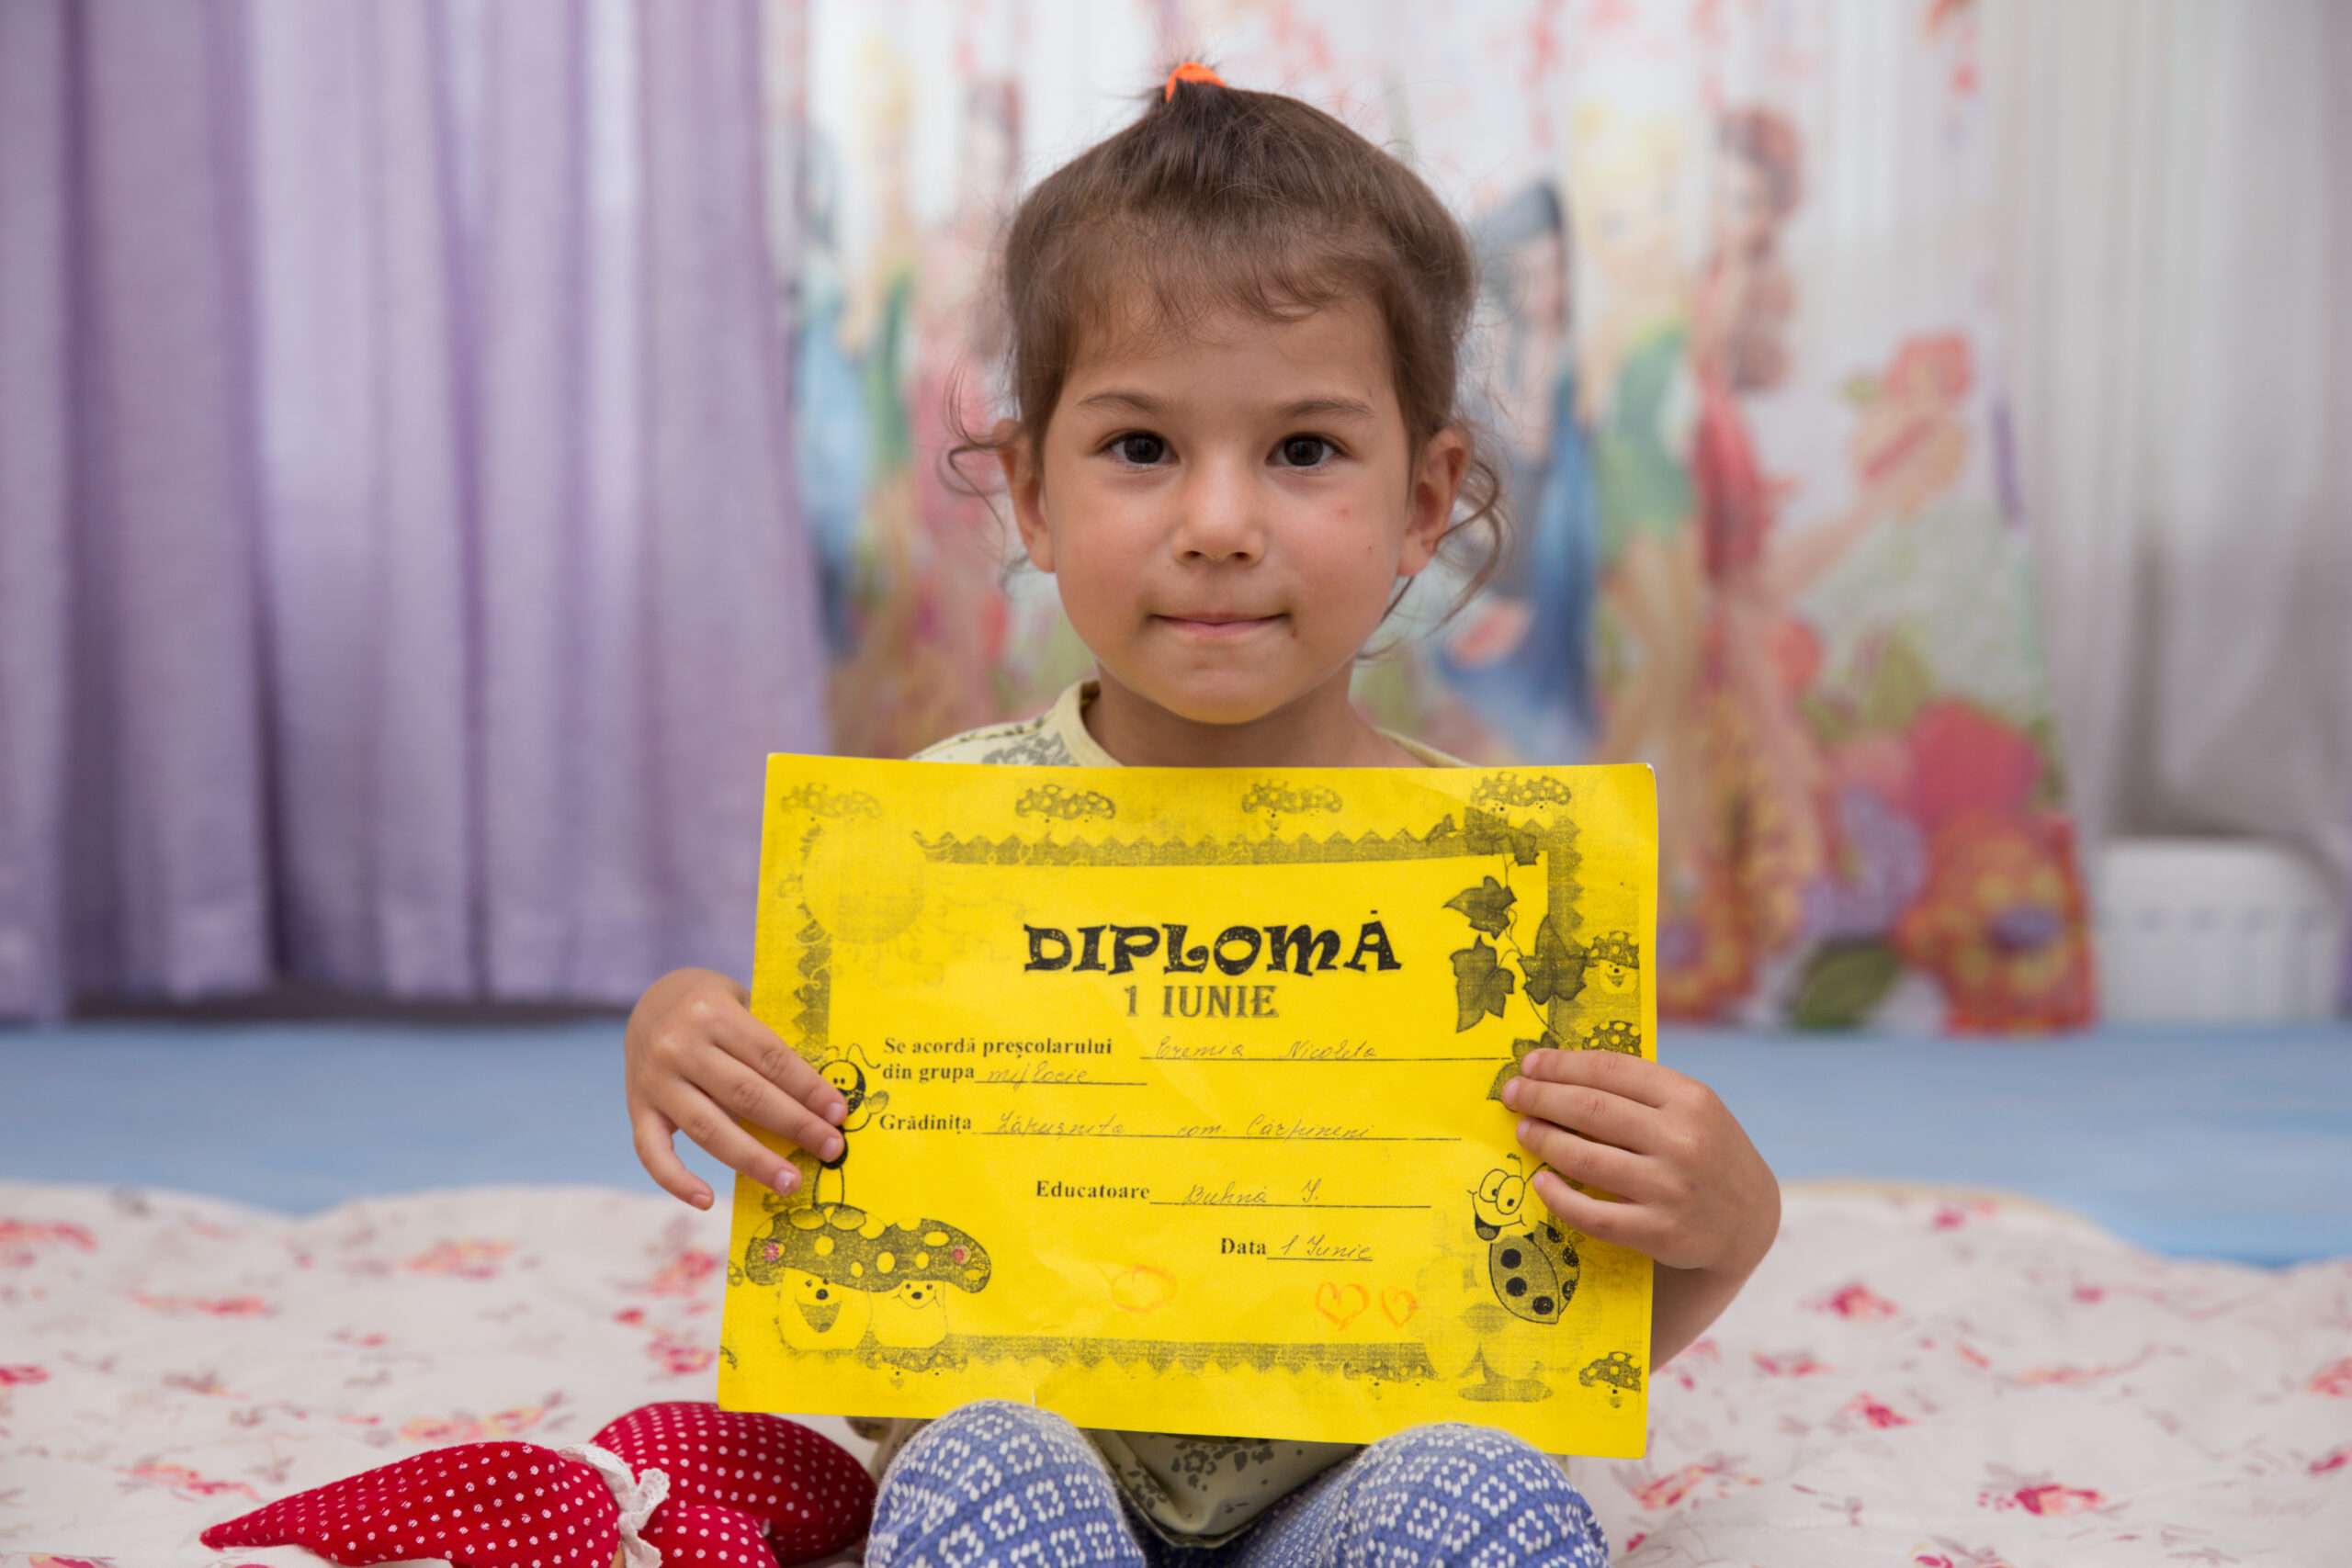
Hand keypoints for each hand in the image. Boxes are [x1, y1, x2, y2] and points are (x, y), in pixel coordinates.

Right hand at [623, 968, 848, 1208]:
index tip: (838, 1114)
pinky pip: (652, 1152)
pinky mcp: (637, 1109)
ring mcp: (654, 1081)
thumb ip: (768, 1043)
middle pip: (746, 1095)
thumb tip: (819, 1097)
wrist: (650, 1001)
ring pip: (708, 1129)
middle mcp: (679, 1047)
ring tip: (789, 1182)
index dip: (808, 1088)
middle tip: (830, 1149)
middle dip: (794, 1125)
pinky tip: (707, 1201)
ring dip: (753, 1161)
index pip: (771, 1058)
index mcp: (713, 1014)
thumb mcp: (740, 1003)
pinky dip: (676, 1181)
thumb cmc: (712, 1007)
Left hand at [1499, 1048, 1778, 1276]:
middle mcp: (1683, 1140)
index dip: (1562, 1065)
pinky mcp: (1660, 1233)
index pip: (1611, 1071)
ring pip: (1586, 1159)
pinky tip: (1541, 1181)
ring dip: (1544, 1140)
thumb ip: (1641, 1090)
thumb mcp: (1692, 1109)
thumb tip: (1562, 1070)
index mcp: (1690, 1099)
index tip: (1529, 1065)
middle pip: (1591, 1110)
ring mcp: (1671, 1188)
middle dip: (1542, 1098)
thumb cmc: (1705, 1150)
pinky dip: (1559, 1196)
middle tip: (1512, 1095)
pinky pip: (1593, 1214)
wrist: (1747, 1220)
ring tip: (1524, 1131)